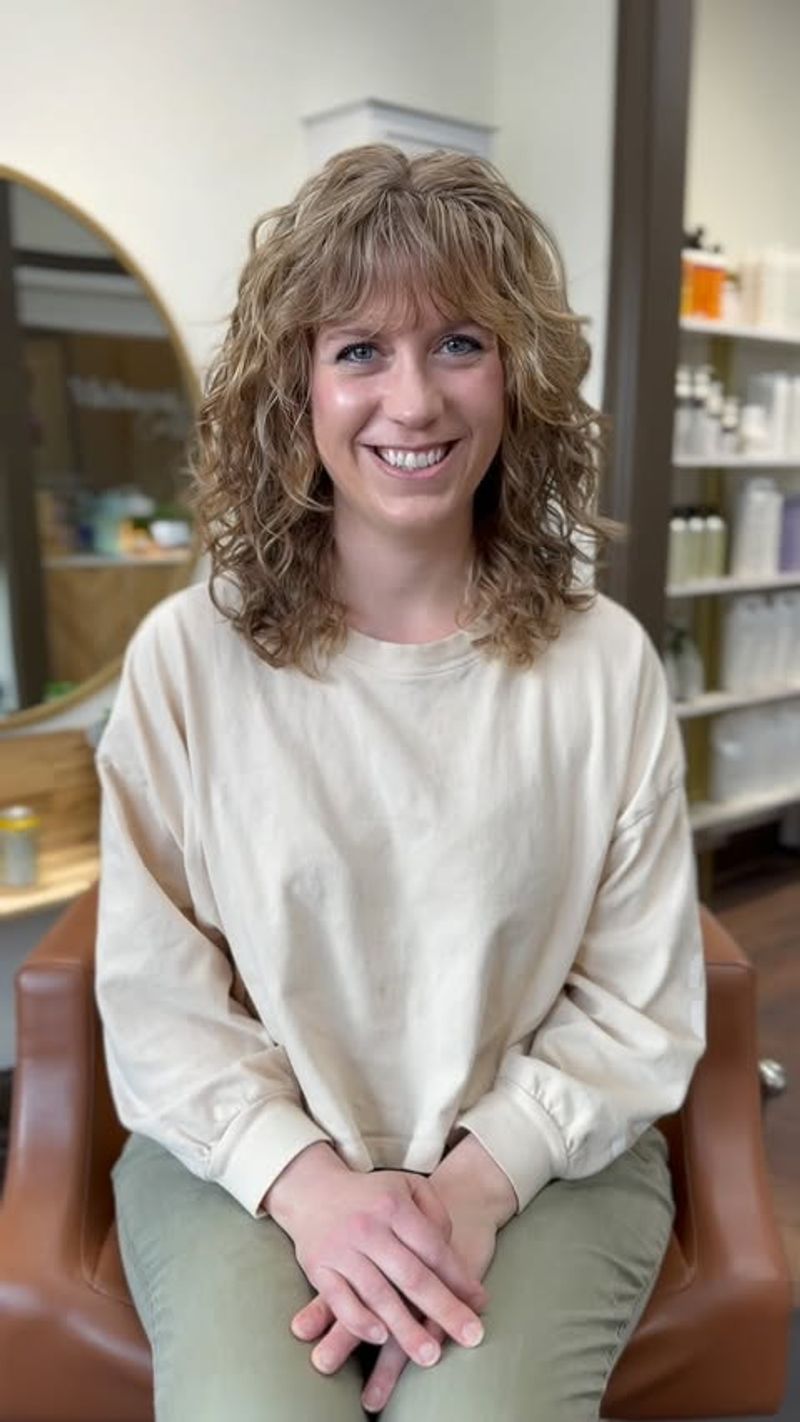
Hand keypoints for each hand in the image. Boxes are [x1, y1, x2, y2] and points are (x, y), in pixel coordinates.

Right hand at [291, 1136, 516, 1411]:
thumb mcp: (407, 1186)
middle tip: (471, 1337)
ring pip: (378, 1294)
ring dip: (406, 1328)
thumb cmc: (370, 1195)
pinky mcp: (318, 1268)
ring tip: (430, 1356)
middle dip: (444, 1309)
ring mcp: (341, 1250)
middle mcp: (368, 1228)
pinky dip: (359, 1321)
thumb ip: (436, 1214)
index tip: (480, 1304)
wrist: (311, 1189)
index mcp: (394, 1206)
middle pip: (412, 1276)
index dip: (459, 1278)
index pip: (433, 1249)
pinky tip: (381, 1338)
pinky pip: (340, 1300)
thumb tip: (454, 1260)